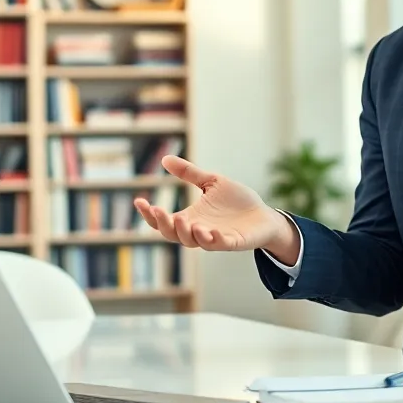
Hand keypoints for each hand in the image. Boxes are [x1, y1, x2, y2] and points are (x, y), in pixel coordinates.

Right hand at [133, 156, 300, 264]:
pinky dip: (213, 239)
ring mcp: (215, 237)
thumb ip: (190, 173)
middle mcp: (198, 230)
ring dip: (186, 232)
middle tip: (158, 210)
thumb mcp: (211, 182)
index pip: (164, 221)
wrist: (264, 216)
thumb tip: (165, 159)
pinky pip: (219, 244)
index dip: (150, 214)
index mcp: (191, 217)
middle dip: (163, 224)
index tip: (139, 201)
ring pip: (193, 241)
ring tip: (183, 219)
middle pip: (173, 234)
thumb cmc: (237, 201)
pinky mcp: (232, 241)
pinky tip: (210, 231)